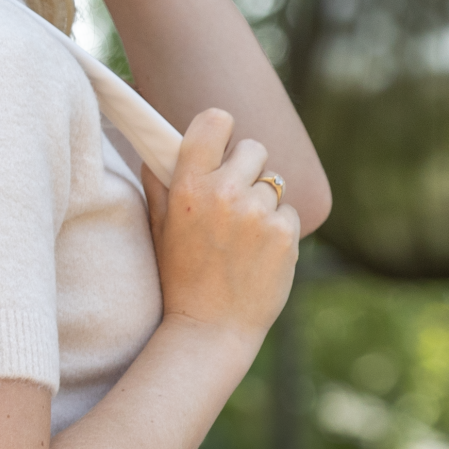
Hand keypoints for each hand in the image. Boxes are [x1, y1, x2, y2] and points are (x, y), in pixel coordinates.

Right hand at [141, 108, 299, 344]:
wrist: (210, 327)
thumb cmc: (178, 276)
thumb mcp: (159, 226)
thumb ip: (160, 181)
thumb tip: (159, 146)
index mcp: (189, 185)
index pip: (215, 121)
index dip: (220, 128)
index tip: (220, 143)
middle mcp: (225, 193)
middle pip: (253, 147)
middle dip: (245, 167)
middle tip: (233, 196)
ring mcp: (258, 213)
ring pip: (273, 181)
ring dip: (262, 199)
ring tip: (243, 232)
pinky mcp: (285, 234)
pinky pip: (288, 210)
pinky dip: (278, 226)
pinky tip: (258, 250)